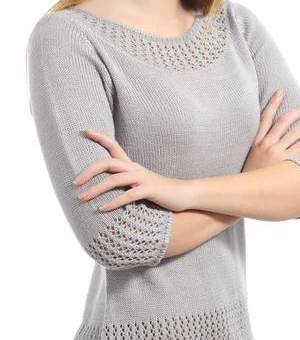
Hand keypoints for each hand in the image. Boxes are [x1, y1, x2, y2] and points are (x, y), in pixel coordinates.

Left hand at [72, 129, 192, 211]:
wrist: (184, 194)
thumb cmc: (159, 191)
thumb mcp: (139, 184)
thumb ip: (123, 183)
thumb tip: (103, 190)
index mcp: (131, 165)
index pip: (113, 146)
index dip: (100, 137)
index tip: (85, 130)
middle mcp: (135, 168)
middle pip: (107, 162)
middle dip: (89, 171)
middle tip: (75, 182)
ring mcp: (142, 178)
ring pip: (115, 180)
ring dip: (96, 189)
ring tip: (83, 198)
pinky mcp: (149, 190)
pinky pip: (128, 195)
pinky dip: (114, 202)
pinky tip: (102, 209)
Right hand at [242, 91, 299, 172]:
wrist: (244, 192)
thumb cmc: (249, 177)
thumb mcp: (250, 158)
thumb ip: (260, 148)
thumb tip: (271, 140)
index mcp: (256, 141)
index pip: (265, 117)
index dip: (273, 103)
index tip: (280, 92)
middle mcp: (265, 144)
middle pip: (283, 121)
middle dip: (297, 110)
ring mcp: (274, 152)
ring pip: (295, 133)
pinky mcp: (282, 162)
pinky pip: (299, 148)